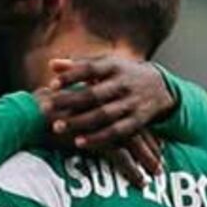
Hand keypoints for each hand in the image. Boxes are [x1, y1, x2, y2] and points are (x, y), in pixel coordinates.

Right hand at [42, 90, 164, 187]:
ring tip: (156, 174)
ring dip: (147, 160)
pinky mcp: (96, 139)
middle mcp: (106, 110)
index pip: (129, 117)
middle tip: (161, 160)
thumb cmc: (42, 113)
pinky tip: (140, 182)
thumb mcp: (65, 108)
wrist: (28, 115)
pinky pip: (120, 158)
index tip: (155, 143)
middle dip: (151, 148)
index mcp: (102, 100)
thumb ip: (79, 115)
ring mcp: (102, 124)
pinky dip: (132, 170)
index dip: (143, 132)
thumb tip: (82, 124)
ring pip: (134, 144)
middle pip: (137, 130)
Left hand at [44, 57, 175, 149]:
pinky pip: (116, 132)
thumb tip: (52, 65)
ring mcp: (131, 103)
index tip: (52, 84)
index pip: (90, 69)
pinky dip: (98, 138)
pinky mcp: (137, 121)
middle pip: (93, 94)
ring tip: (57, 127)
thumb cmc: (124, 74)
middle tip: (45, 108)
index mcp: (114, 66)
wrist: (161, 87)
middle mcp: (123, 84)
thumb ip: (79, 65)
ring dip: (79, 122)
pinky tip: (79, 142)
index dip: (71, 76)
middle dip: (68, 101)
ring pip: (103, 115)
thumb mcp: (107, 65)